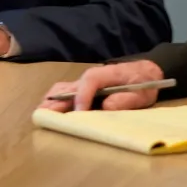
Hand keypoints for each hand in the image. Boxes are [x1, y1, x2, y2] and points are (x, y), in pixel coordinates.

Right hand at [39, 59, 165, 111]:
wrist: (146, 71)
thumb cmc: (143, 82)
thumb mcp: (141, 94)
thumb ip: (125, 100)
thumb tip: (106, 107)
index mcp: (104, 75)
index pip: (88, 83)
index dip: (82, 97)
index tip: (79, 113)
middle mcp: (90, 77)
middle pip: (68, 86)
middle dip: (56, 101)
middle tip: (44, 114)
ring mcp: (85, 82)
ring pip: (63, 88)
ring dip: (51, 100)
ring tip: (41, 114)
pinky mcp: (83, 88)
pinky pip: (66, 92)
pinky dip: (55, 100)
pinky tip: (49, 110)